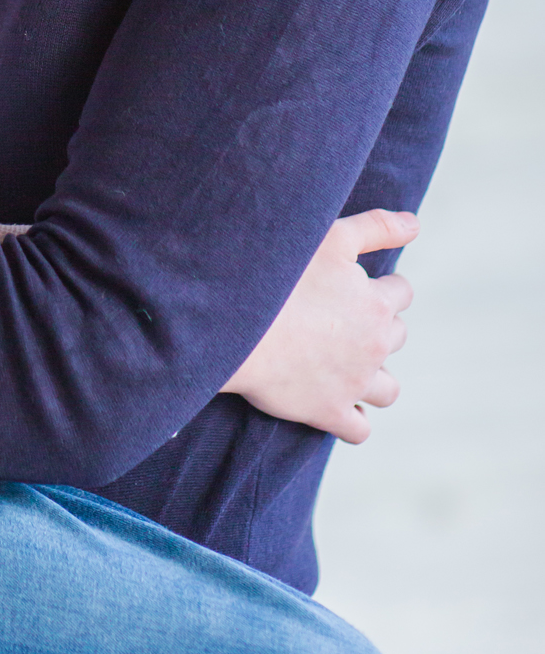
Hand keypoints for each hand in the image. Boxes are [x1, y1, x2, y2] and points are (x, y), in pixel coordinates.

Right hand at [221, 208, 416, 442]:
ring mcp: (354, 383)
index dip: (382, 287)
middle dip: (378, 327)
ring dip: (375, 377)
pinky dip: (354, 419)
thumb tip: (416, 224)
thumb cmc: (281, 275)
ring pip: (387, 390)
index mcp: (376, 303)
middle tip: (343, 319)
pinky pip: (359, 429)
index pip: (401, 294)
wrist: (237, 323)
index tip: (359, 286)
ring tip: (348, 363)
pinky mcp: (329, 412)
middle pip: (396, 338)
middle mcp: (374, 346)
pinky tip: (336, 401)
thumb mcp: (331, 237)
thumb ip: (377, 227)